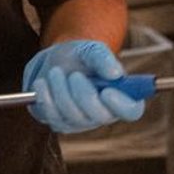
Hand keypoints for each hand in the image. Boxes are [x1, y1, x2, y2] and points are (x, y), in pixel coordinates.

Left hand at [22, 39, 144, 133]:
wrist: (57, 61)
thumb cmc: (82, 57)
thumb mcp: (93, 50)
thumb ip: (104, 59)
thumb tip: (115, 74)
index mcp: (123, 95)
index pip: (131, 110)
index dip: (122, 105)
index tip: (107, 91)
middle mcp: (105, 113)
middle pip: (100, 116)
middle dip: (84, 95)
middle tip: (74, 75)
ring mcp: (81, 122)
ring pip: (73, 115)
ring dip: (62, 91)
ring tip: (55, 71)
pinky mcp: (59, 122)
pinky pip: (52, 116)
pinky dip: (46, 97)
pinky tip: (42, 83)